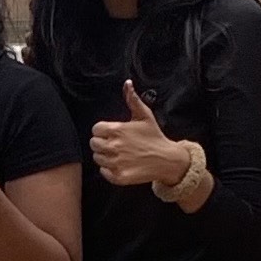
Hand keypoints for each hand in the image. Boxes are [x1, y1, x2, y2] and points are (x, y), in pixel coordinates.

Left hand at [92, 78, 209, 207]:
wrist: (166, 159)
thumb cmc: (154, 136)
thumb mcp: (145, 115)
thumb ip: (132, 99)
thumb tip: (127, 83)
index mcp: (118, 130)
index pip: (96, 129)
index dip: (102, 130)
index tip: (111, 133)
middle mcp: (114, 146)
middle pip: (93, 144)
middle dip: (101, 143)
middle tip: (114, 144)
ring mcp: (116, 162)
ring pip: (97, 158)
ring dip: (104, 156)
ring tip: (118, 154)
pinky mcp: (119, 176)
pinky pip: (103, 172)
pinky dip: (108, 169)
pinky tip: (119, 164)